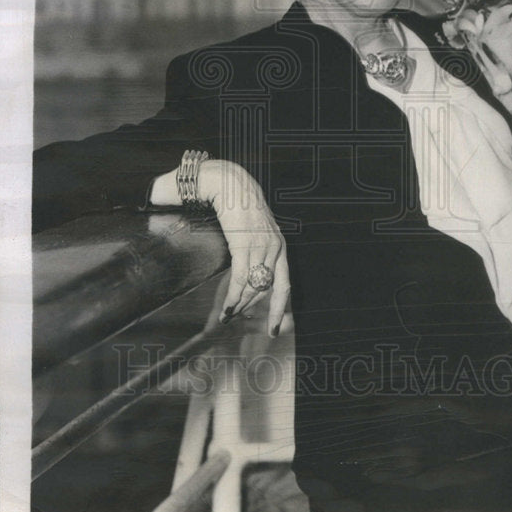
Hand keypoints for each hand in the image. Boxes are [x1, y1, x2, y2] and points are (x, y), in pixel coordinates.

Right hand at [150, 159, 289, 336]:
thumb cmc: (238, 205)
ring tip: (228, 316)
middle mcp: (274, 248)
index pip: (284, 284)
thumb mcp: (254, 230)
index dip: (280, 308)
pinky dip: (233, 296)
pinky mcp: (244, 244)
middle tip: (240, 320)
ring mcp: (261, 246)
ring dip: (240, 304)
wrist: (228, 183)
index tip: (275, 328)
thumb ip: (255, 249)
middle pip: (266, 289)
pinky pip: (239, 279)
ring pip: (252, 286)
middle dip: (253, 308)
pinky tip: (227, 308)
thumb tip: (247, 273)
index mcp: (279, 245)